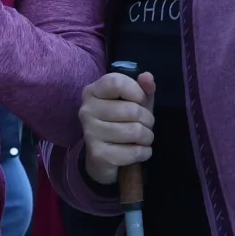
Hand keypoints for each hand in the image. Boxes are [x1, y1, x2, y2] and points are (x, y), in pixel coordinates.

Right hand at [80, 69, 155, 186]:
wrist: (104, 158)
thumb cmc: (122, 123)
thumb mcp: (135, 102)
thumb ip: (143, 88)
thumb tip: (147, 77)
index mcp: (93, 92)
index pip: (117, 82)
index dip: (137, 92)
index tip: (140, 101)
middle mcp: (86, 110)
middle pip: (132, 110)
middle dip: (148, 119)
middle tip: (144, 125)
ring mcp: (90, 133)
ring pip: (136, 131)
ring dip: (147, 137)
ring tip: (141, 138)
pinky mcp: (98, 155)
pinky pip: (135, 151)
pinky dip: (144, 152)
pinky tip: (138, 151)